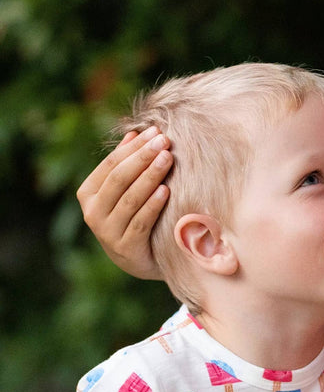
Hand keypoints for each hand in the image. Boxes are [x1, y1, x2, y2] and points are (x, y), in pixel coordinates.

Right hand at [76, 127, 172, 278]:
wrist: (142, 260)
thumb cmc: (134, 217)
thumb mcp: (126, 191)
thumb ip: (127, 165)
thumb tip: (134, 132)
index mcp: (88, 194)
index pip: (111, 164)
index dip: (134, 147)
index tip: (155, 131)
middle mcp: (92, 213)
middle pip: (119, 179)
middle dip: (143, 157)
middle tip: (165, 142)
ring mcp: (107, 233)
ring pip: (130, 198)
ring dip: (150, 176)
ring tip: (168, 159)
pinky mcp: (126, 249)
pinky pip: (141, 222)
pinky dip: (153, 205)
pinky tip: (166, 190)